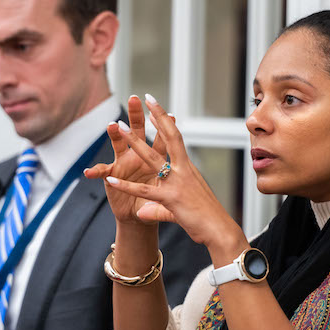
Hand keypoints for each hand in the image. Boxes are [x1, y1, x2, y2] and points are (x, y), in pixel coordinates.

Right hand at [84, 95, 173, 225]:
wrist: (140, 216)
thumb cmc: (156, 203)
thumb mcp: (168, 198)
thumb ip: (171, 186)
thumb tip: (180, 175)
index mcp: (157, 161)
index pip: (164, 141)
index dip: (166, 128)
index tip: (171, 114)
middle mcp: (139, 157)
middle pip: (139, 132)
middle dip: (136, 115)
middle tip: (135, 99)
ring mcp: (124, 165)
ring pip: (119, 145)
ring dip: (116, 134)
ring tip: (113, 126)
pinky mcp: (112, 177)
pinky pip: (103, 173)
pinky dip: (96, 172)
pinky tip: (88, 172)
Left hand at [94, 95, 247, 257]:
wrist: (219, 230)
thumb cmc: (207, 218)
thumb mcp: (182, 207)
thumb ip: (158, 207)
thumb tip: (143, 211)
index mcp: (188, 168)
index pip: (176, 139)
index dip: (166, 122)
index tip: (157, 106)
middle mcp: (183, 170)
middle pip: (169, 137)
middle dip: (156, 117)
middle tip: (145, 99)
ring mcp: (176, 183)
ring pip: (152, 158)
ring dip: (134, 142)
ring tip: (119, 127)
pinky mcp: (170, 199)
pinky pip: (144, 191)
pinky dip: (125, 186)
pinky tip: (109, 179)